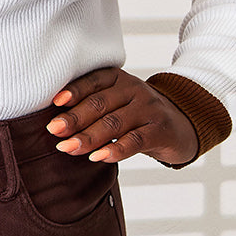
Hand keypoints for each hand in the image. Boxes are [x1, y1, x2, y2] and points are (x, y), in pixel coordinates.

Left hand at [46, 67, 198, 165]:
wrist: (180, 125)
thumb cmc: (135, 116)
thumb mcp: (116, 103)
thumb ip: (91, 108)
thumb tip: (57, 125)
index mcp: (118, 79)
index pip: (93, 81)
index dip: (73, 91)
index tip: (54, 103)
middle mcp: (134, 89)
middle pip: (99, 104)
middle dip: (74, 118)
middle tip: (54, 131)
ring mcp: (148, 109)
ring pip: (113, 123)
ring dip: (88, 137)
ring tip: (68, 148)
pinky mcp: (160, 130)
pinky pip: (135, 140)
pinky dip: (115, 150)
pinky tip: (98, 157)